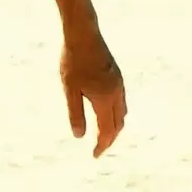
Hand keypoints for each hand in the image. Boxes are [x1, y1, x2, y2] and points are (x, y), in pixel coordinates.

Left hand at [61, 26, 126, 157]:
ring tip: (103, 136)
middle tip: (99, 149)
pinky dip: (115, 115)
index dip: (102, 145)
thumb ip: (75, 113)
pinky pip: (121, 103)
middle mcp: (117, 93)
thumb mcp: (70, 89)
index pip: (107, 130)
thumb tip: (79, 136)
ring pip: (122, 113)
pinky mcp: (117, 77)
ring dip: (114, 127)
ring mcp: (119, 84)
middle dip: (110, 139)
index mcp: (105, 98)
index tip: (95, 156)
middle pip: (118, 124)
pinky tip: (106, 115)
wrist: (84, 35)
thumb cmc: (73, 61)